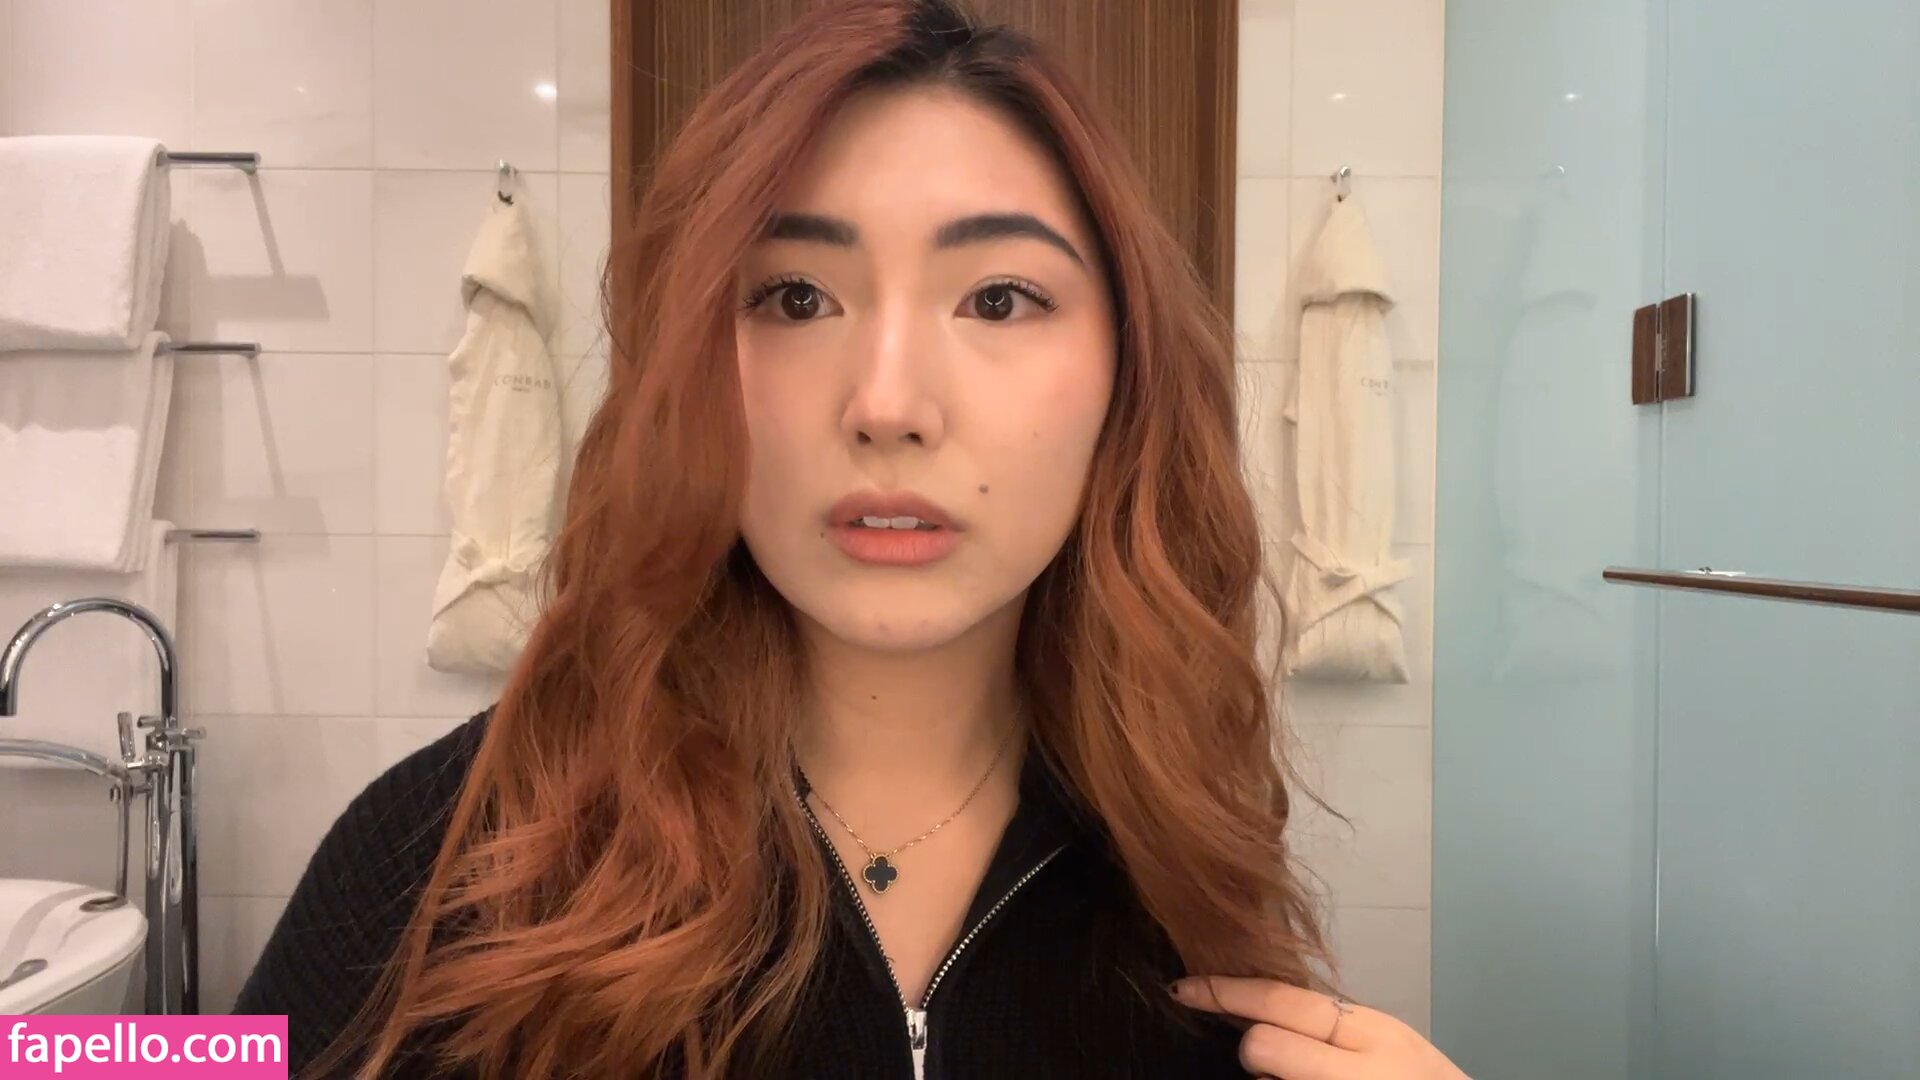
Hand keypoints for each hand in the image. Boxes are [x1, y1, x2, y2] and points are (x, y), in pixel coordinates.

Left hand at [1170, 976, 1469, 1079]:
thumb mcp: (1390, 1046)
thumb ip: (1334, 1027)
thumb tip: (1264, 1009)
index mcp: (1373, 1032)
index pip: (1283, 999)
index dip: (1225, 991)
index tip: (1184, 987)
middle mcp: (1359, 1069)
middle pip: (1261, 1046)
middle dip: (1255, 1054)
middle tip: (1278, 1067)